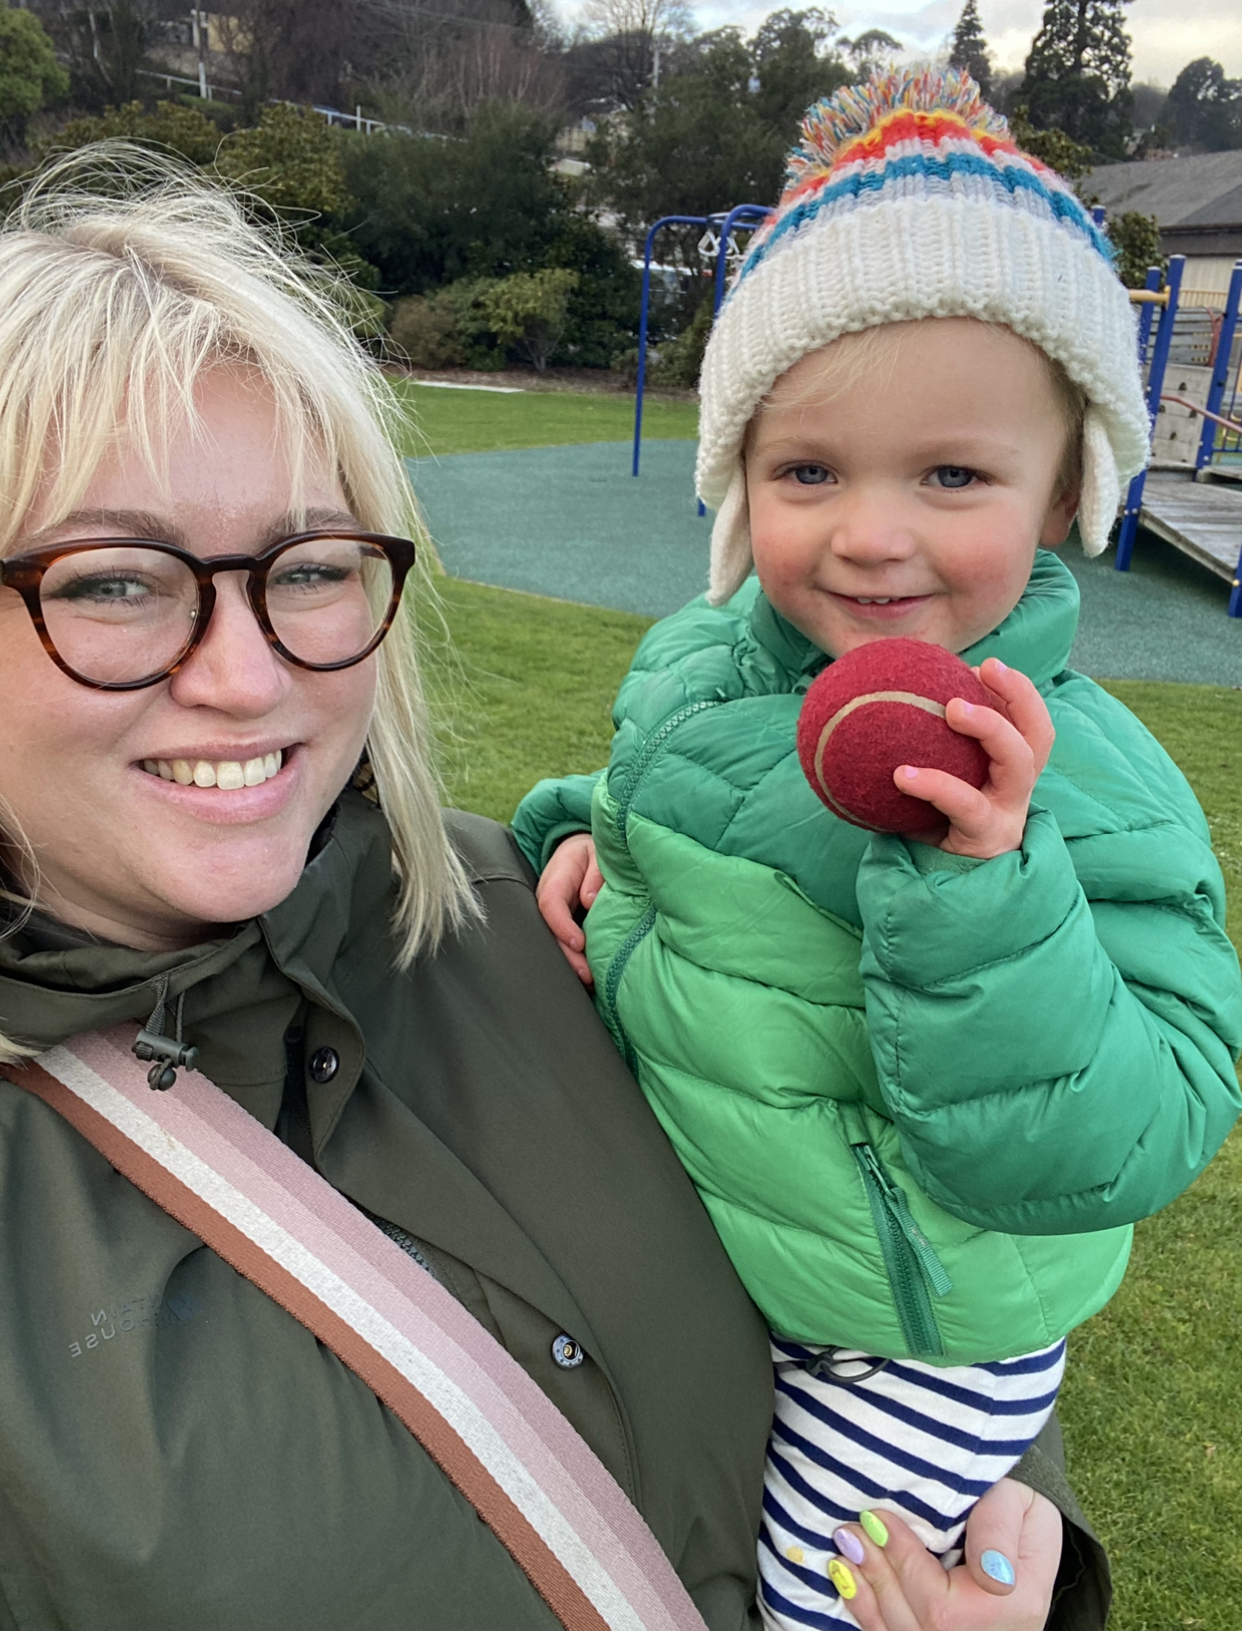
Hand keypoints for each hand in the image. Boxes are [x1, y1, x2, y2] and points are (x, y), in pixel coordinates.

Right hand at [535, 833, 601, 985]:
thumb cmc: (592, 854)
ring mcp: (552, 916)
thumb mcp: (597, 853)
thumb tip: (590, 900)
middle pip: (548, 931)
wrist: (583, 855)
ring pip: (553, 942)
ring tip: (590, 981)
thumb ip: (596, 874)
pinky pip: (562, 945)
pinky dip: (574, 961)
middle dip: (566, 955)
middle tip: (587, 974)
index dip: (561, 925)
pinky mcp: (560, 927)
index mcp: (555, 879)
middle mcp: (548, 900)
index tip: (579, 943)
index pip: (550, 903)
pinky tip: (589, 978)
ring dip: (570, 963)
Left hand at [829, 1480, 1061, 1630]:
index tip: (877, 1519)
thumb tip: (992, 1574)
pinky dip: (870, 1612)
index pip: (943, 1607)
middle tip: (850, 1532)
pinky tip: (850, 1581)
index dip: (903, 1564)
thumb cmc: (1014, 1497)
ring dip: (867, 1597)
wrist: (1020, 1513)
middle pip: (920, 1627)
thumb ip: (998, 1531)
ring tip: (844, 1553)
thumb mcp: (1014, 1498)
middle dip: (879, 1578)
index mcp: (1018, 1605)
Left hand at [895, 658, 1054, 859]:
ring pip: (1017, 763)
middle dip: (1020, 695)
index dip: (1016, 692)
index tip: (981, 666)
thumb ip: (922, 755)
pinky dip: (934, 783)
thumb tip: (876, 708)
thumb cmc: (932, 837)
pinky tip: (901, 774)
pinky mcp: (984, 840)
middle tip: (986, 667)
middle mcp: (1016, 793)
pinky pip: (964, 804)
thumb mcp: (933, 791)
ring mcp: (1005, 816)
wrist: (942, 903)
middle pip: (1038, 736)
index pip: (1029, 727)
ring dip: (990, 726)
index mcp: (1008, 778)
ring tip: (951, 707)